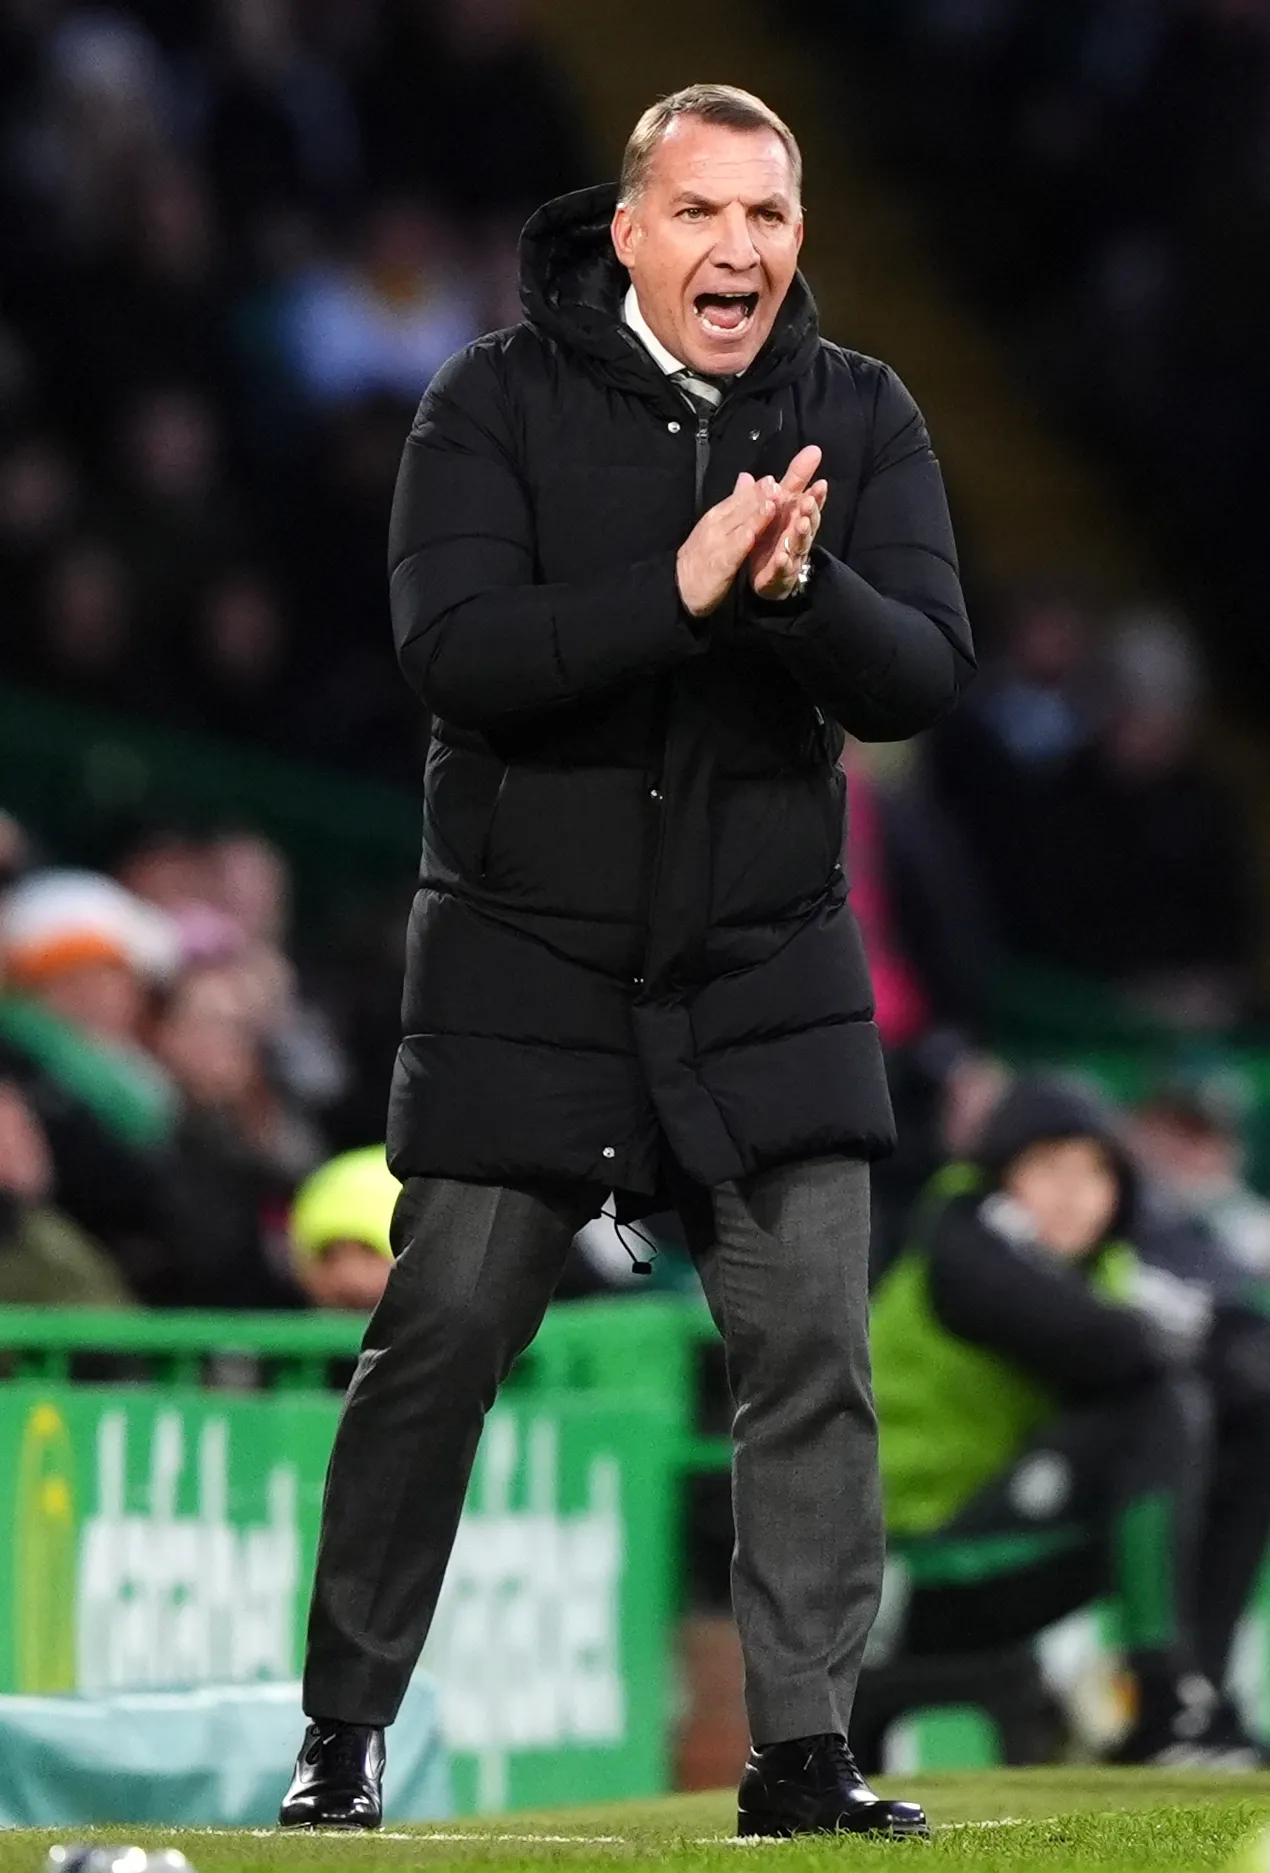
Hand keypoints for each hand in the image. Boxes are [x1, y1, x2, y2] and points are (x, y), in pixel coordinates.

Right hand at [677, 473, 776, 618]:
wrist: (679, 588)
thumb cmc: (699, 559)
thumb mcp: (714, 527)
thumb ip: (733, 504)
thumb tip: (746, 477)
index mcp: (715, 517)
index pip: (737, 499)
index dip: (754, 490)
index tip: (771, 479)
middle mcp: (715, 526)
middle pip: (740, 508)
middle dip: (759, 495)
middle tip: (776, 483)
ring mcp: (716, 544)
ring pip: (740, 524)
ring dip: (757, 512)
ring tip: (772, 500)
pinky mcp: (719, 563)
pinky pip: (734, 549)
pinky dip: (745, 539)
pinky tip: (756, 533)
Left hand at [750, 446, 827, 601]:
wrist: (765, 578)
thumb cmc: (774, 540)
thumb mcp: (778, 509)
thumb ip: (788, 484)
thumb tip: (799, 454)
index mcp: (796, 520)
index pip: (809, 506)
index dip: (816, 496)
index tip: (820, 483)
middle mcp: (798, 539)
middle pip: (808, 524)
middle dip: (810, 513)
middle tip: (808, 501)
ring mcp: (791, 558)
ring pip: (799, 546)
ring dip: (801, 535)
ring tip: (801, 524)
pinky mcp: (779, 576)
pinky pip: (782, 570)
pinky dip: (782, 564)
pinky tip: (781, 556)